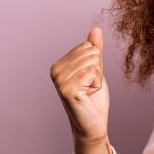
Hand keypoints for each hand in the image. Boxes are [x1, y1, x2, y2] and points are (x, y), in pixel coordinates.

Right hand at [49, 26, 110, 143]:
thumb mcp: (96, 70)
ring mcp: (60, 80)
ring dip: (98, 79)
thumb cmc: (94, 99)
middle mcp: (55, 70)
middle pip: (92, 53)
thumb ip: (94, 50)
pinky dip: (97, 85)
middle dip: (98, 71)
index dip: (96, 64)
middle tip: (90, 88)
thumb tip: (96, 29)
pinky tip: (87, 96)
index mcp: (59, 64)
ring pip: (94, 63)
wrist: (94, 125)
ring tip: (88, 92)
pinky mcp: (68, 90)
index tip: (89, 80)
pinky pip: (93, 73)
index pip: (88, 46)